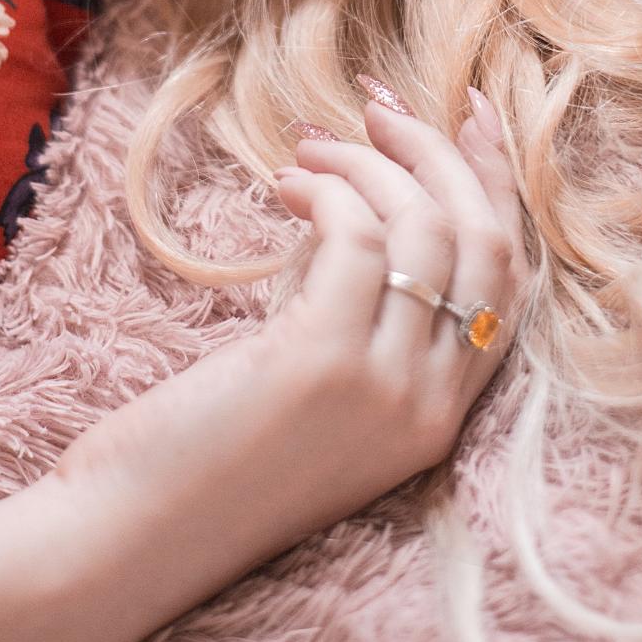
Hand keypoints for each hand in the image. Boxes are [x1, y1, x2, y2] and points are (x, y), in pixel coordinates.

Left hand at [51, 89, 529, 634]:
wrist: (135, 534)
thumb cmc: (211, 449)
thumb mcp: (318, 380)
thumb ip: (360, 307)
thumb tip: (364, 199)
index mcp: (439, 414)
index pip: (505, 280)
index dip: (496, 187)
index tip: (471, 116)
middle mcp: (430, 406)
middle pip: (482, 242)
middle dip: (439, 155)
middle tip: (383, 107)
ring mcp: (385, 388)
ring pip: (425, 229)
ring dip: (369, 163)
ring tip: (311, 145)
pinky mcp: (324, 362)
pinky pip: (358, 237)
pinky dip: (328, 189)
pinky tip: (285, 183)